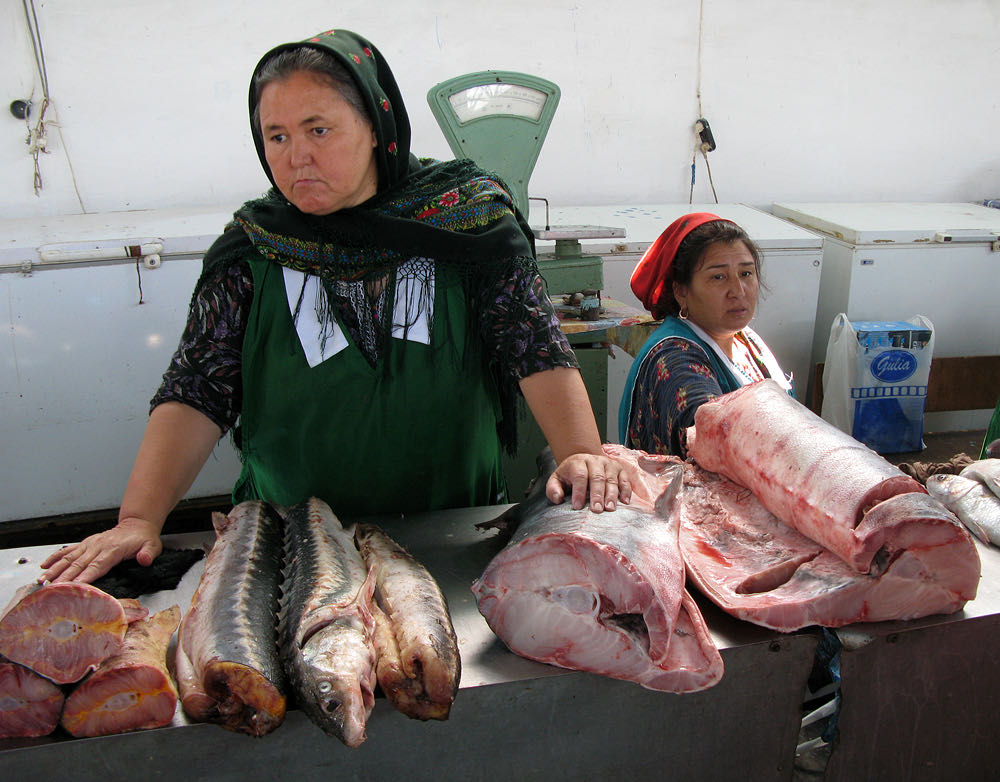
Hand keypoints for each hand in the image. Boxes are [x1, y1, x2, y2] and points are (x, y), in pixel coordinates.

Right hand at [38, 518, 162, 583]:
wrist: (137, 525)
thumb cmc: (144, 539)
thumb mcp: (153, 546)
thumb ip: (148, 554)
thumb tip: (144, 560)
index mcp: (112, 549)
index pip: (97, 566)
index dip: (85, 576)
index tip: (74, 587)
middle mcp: (97, 546)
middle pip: (78, 564)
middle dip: (64, 578)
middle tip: (51, 590)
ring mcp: (89, 544)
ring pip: (69, 558)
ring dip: (55, 570)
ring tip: (42, 581)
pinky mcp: (85, 544)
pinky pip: (68, 550)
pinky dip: (55, 557)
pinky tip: (44, 566)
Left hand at [545, 452, 634, 511]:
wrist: (584, 461)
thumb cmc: (570, 475)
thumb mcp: (557, 479)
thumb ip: (553, 489)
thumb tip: (557, 498)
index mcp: (578, 463)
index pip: (579, 476)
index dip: (579, 492)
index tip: (578, 506)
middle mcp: (594, 461)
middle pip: (597, 477)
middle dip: (597, 494)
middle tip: (597, 509)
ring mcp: (608, 464)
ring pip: (611, 479)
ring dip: (611, 495)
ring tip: (609, 508)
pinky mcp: (619, 469)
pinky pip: (624, 480)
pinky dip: (625, 491)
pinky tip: (624, 502)